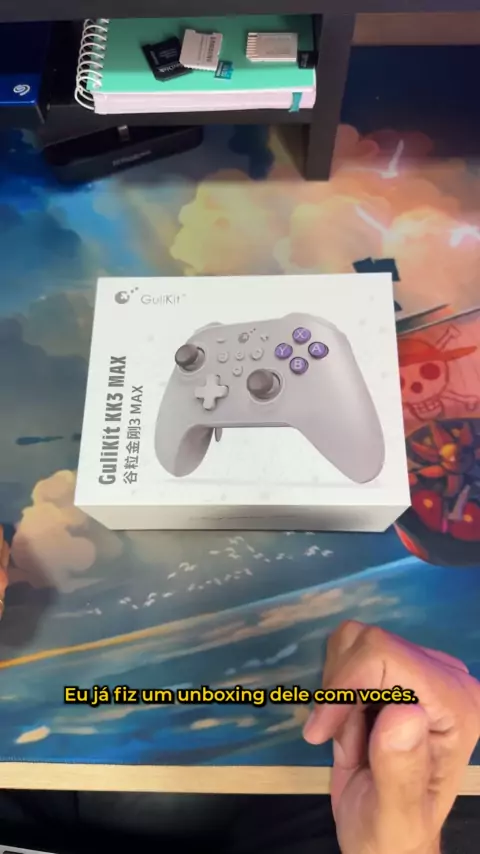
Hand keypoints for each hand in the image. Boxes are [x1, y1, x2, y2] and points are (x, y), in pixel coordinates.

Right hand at [303, 621, 479, 853]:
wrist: (383, 838)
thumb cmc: (391, 834)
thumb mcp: (395, 816)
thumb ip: (400, 770)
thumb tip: (404, 711)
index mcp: (457, 705)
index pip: (385, 654)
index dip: (344, 686)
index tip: (323, 731)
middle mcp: (446, 678)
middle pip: (369, 643)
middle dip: (340, 694)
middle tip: (342, 741)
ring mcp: (421, 670)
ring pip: (354, 641)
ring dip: (338, 692)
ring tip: (351, 737)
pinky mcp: (395, 670)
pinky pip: (347, 651)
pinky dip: (337, 688)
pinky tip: (351, 725)